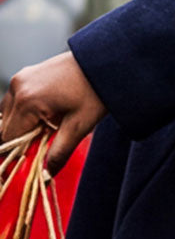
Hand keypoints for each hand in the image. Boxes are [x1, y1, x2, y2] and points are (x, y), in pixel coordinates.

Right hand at [1, 52, 106, 174]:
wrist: (102, 63)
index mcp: (28, 102)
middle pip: (5, 126)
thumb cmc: (94, 94)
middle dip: (16, 143)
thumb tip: (46, 175)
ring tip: (42, 138)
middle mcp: (17, 88)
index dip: (11, 156)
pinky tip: (42, 122)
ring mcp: (19, 79)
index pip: (9, 137)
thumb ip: (60, 152)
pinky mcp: (24, 76)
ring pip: (7, 114)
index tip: (15, 171)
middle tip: (33, 155)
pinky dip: (22, 116)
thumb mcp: (80, 127)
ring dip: (19, 129)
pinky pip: (14, 102)